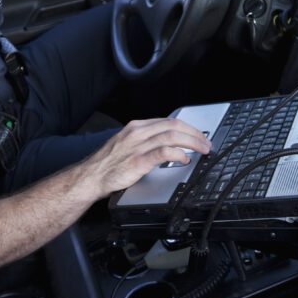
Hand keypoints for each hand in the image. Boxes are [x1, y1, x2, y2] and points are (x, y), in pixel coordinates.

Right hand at [78, 118, 211, 196]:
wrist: (90, 177)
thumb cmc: (107, 164)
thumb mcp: (127, 144)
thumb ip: (145, 141)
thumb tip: (167, 144)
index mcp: (136, 127)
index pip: (168, 121)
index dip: (188, 127)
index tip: (198, 135)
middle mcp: (138, 133)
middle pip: (174, 126)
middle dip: (195, 133)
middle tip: (206, 142)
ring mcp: (138, 146)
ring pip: (172, 136)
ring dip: (192, 142)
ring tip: (203, 150)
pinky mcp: (138, 161)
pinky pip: (163, 153)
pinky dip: (178, 154)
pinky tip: (185, 158)